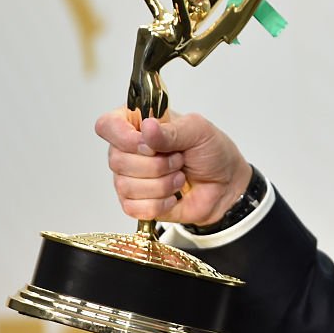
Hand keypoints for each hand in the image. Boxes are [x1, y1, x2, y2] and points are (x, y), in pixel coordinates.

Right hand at [96, 108, 252, 225]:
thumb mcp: (199, 131)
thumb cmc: (213, 152)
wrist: (226, 185)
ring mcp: (129, 178)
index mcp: (139, 124)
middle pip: (116, 160)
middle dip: (156, 164)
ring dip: (162, 184)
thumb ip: (171, 130)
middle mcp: (128, 150)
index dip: (125, 138)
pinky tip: (173, 195)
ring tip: (179, 176)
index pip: (108, 125)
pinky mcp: (135, 203)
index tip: (150, 146)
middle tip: (179, 159)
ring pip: (126, 186)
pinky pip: (133, 208)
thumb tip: (146, 128)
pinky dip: (160, 203)